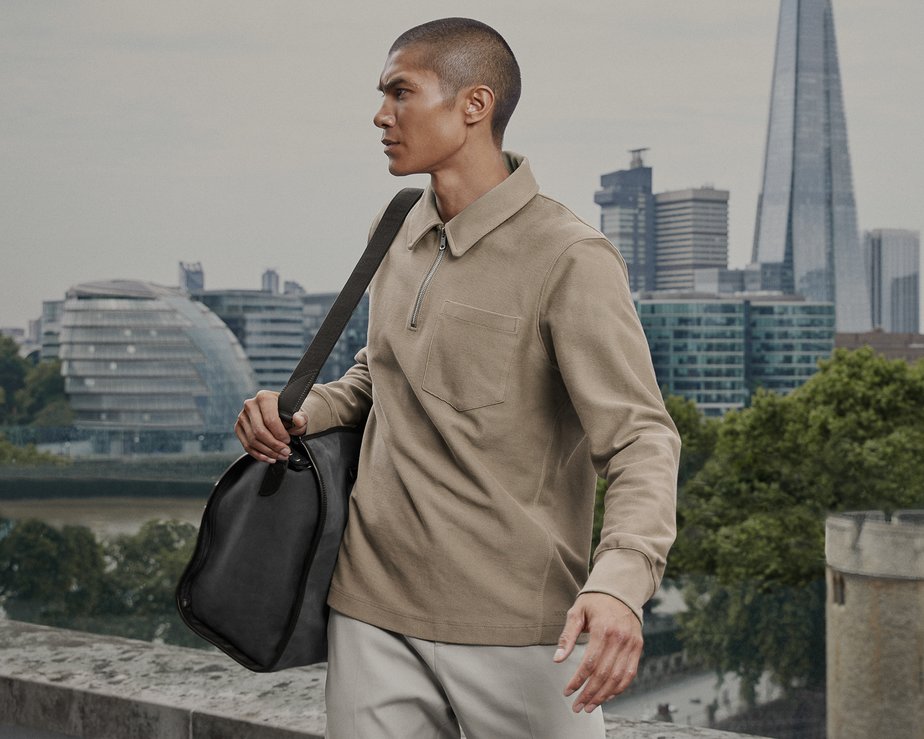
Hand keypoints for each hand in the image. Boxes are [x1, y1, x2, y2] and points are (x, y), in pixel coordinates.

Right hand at [234, 389, 307, 462]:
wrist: (278, 410)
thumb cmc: (288, 411)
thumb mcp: (298, 412)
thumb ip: (302, 417)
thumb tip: (298, 419)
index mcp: (264, 397)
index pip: (270, 420)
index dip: (280, 434)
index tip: (288, 442)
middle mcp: (250, 405)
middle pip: (260, 431)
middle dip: (274, 446)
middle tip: (285, 452)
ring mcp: (242, 417)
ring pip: (252, 440)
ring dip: (267, 452)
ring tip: (280, 456)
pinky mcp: (238, 428)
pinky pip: (246, 445)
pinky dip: (258, 455)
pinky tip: (270, 458)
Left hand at [554, 592, 642, 712]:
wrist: (620, 590)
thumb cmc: (594, 601)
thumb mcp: (576, 613)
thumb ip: (567, 637)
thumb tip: (557, 660)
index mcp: (603, 630)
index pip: (590, 664)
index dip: (578, 681)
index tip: (567, 692)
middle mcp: (620, 639)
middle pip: (604, 675)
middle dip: (588, 694)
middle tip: (577, 706)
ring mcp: (631, 644)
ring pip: (618, 678)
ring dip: (603, 696)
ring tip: (589, 706)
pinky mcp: (638, 647)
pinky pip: (630, 674)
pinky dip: (619, 689)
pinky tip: (606, 696)